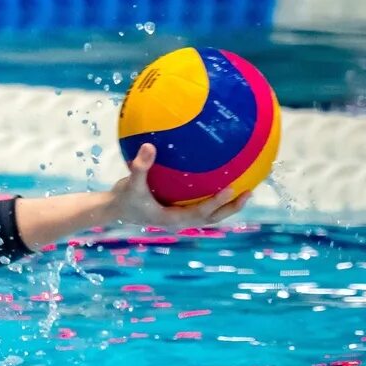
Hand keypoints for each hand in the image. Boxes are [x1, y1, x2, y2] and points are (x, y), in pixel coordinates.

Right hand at [109, 143, 250, 230]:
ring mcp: (182, 217)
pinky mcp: (180, 211)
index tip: (231, 189)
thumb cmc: (124, 198)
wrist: (117, 209)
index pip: (199, 212)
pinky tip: (223, 180)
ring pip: (210, 214)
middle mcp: (180, 220)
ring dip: (228, 204)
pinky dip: (215, 197)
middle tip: (248, 193)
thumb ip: (140, 167)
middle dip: (231, 207)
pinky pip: (202, 205)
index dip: (215, 202)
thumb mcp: (130, 184)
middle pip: (212, 218)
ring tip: (245, 190)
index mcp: (171, 218)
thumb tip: (148, 146)